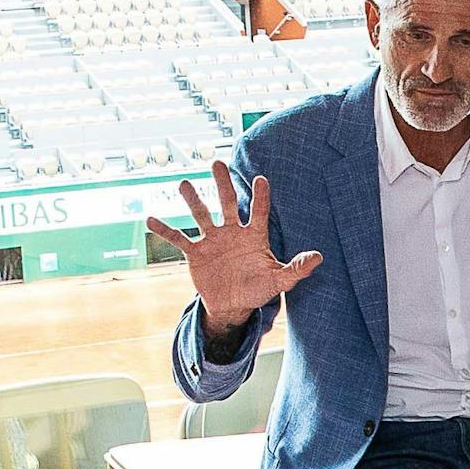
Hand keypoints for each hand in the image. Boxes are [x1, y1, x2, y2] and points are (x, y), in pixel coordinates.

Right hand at [146, 161, 320, 340]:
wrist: (232, 305)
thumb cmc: (258, 289)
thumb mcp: (279, 281)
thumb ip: (296, 269)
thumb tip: (319, 257)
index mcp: (254, 236)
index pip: (259, 211)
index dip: (260, 197)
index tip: (261, 179)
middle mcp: (232, 232)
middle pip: (227, 202)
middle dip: (223, 183)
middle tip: (217, 163)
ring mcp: (212, 240)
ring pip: (201, 215)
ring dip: (193, 200)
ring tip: (184, 184)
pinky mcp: (195, 253)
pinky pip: (179, 238)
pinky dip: (165, 230)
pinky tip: (150, 219)